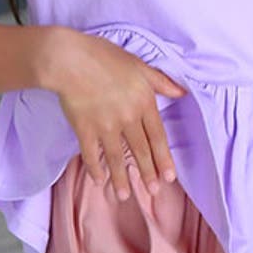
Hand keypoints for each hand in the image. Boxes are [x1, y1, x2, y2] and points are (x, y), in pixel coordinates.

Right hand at [51, 28, 187, 203]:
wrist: (70, 59)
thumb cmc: (104, 56)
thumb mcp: (138, 64)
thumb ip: (160, 81)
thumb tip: (182, 92)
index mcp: (143, 101)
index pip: (157, 136)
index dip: (164, 158)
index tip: (169, 177)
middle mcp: (128, 117)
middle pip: (140, 150)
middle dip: (147, 173)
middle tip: (153, 191)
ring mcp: (106, 125)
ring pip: (117, 157)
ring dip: (121, 178)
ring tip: (125, 196)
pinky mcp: (85, 129)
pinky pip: (92, 154)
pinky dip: (95, 169)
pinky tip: (99, 180)